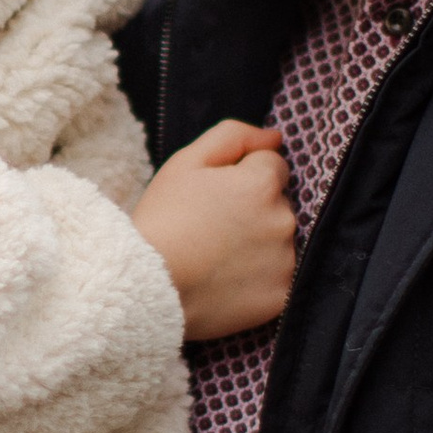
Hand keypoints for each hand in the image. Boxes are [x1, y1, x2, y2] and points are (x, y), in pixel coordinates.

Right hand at [133, 118, 295, 341]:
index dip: (243, 177)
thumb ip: (235, 136)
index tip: (216, 198)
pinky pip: (278, 278)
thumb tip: (276, 137)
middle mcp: (283, 220)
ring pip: (280, 241)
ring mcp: (284, 261)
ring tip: (218, 257)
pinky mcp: (280, 296)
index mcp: (262, 183)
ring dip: (260, 244)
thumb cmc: (163, 219)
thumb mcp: (186, 162)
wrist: (148, 288)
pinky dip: (260, 279)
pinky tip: (228, 281)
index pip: (272, 166)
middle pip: (279, 204)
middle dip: (255, 210)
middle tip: (213, 229)